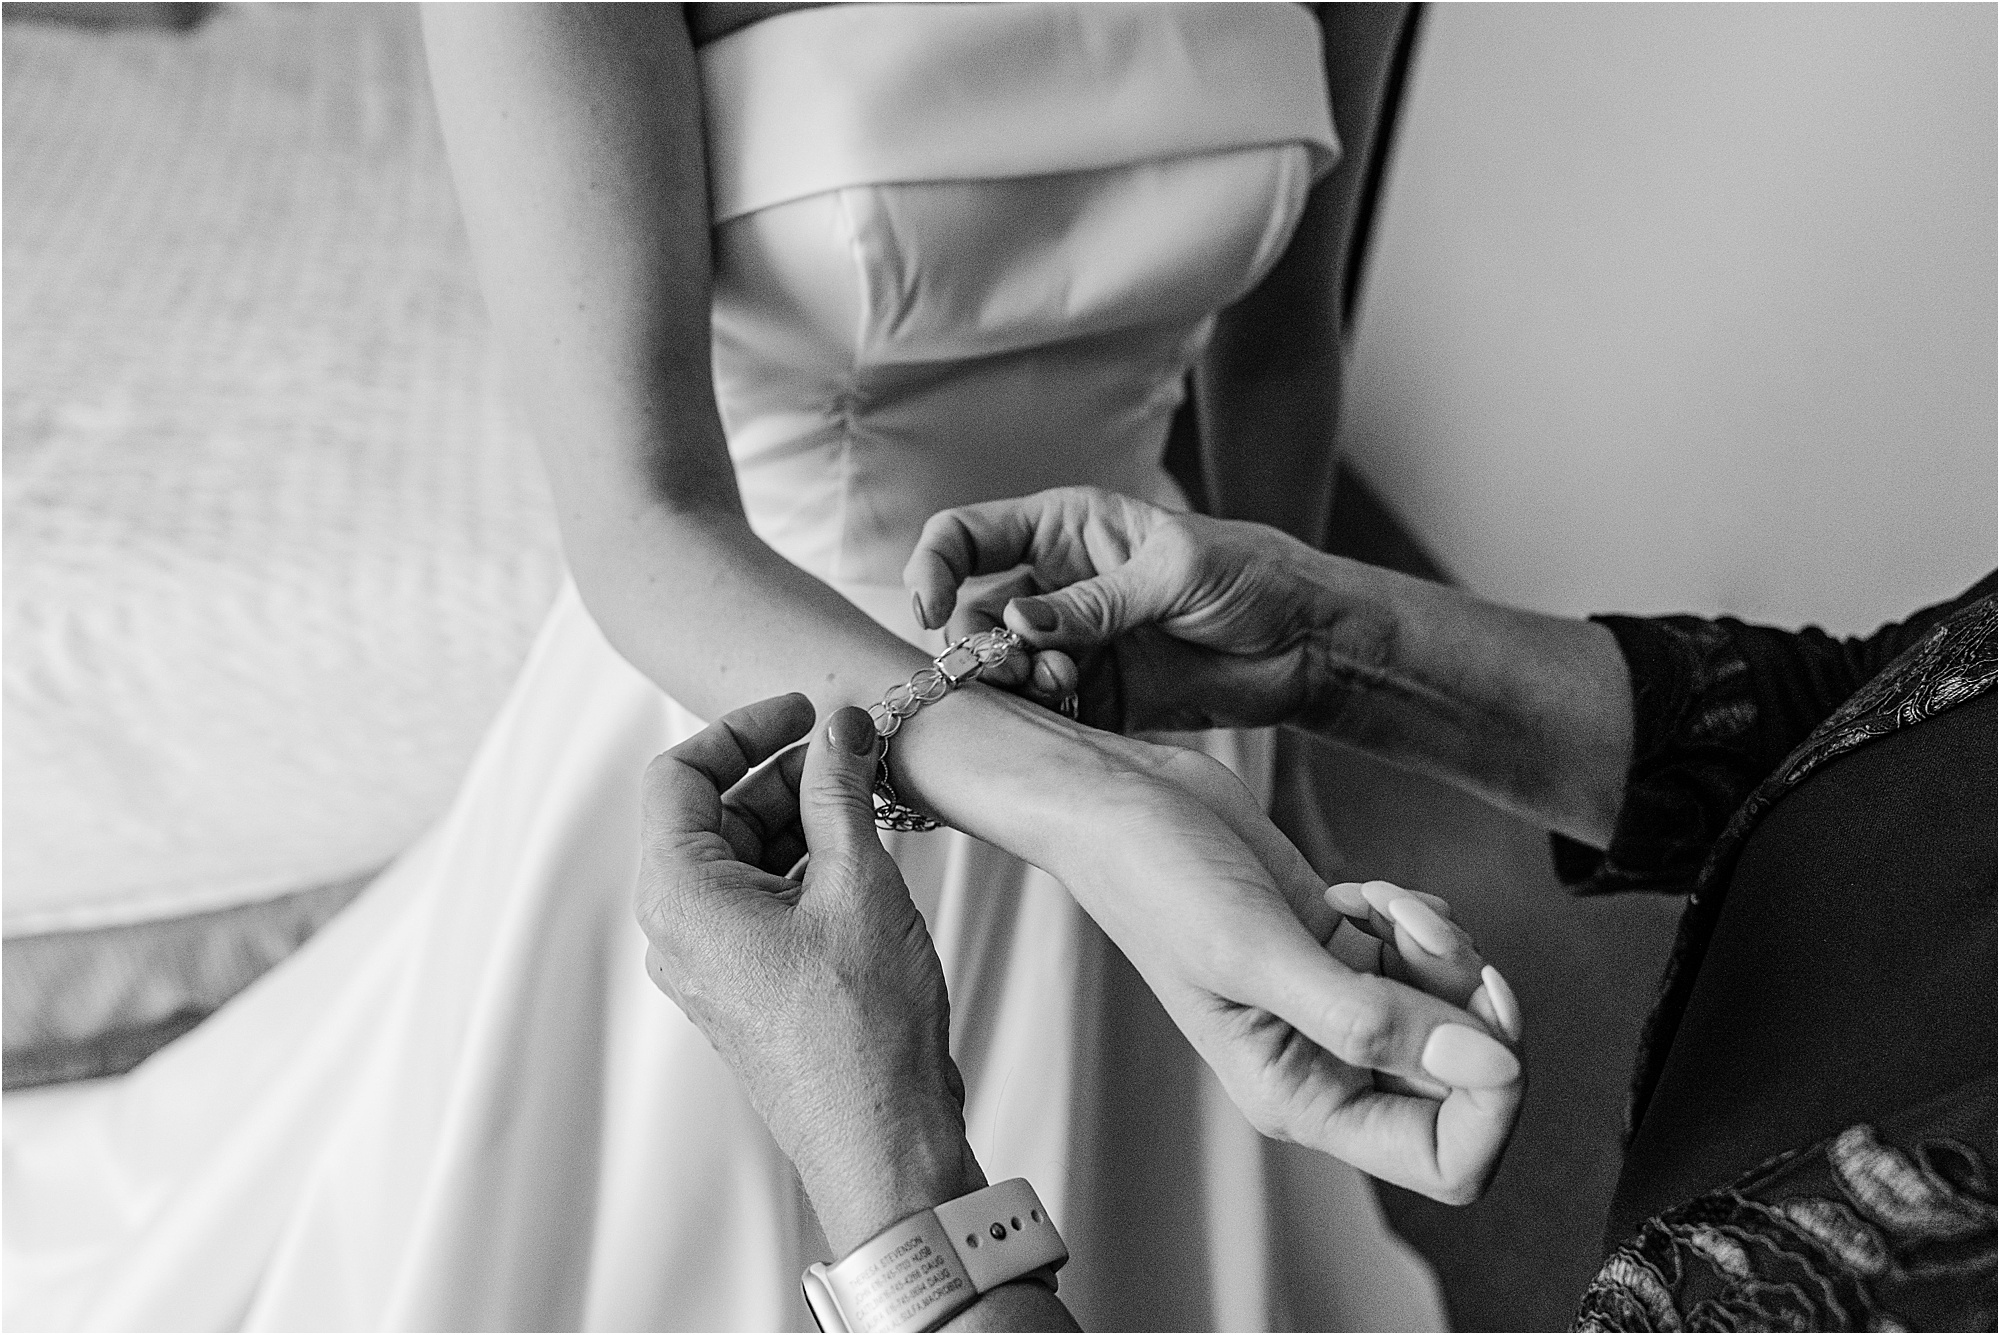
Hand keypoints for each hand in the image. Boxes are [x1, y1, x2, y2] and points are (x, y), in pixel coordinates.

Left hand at [634, 694, 983, 1254]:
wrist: (883, 1141)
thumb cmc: (862, 1030)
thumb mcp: (858, 884)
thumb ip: (840, 791)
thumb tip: (838, 727)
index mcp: (679, 896)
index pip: (678, 774)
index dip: (742, 728)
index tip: (803, 711)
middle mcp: (679, 928)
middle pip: (711, 813)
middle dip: (781, 772)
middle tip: (851, 751)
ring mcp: (712, 962)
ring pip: (741, 857)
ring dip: (800, 817)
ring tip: (869, 801)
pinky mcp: (748, 985)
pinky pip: (761, 900)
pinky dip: (805, 864)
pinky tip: (863, 855)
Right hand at [905, 486, 1634, 847]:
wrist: (1307, 643)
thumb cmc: (1250, 576)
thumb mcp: (1174, 571)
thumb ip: (1095, 601)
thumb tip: (1017, 621)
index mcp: (1064, 528)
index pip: (965, 535)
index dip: (933, 567)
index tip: (932, 611)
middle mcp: (1054, 585)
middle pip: (969, 613)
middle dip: (979, 643)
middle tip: (1018, 666)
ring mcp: (1069, 644)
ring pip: (999, 668)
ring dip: (1013, 682)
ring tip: (1061, 686)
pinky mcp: (1092, 697)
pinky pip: (1040, 711)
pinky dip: (1043, 716)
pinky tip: (1074, 708)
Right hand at [1042, 740, 1524, 1204]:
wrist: (1124, 804)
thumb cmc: (1157, 883)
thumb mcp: (1257, 955)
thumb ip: (1370, 1021)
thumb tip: (1488, 1064)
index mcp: (1302, 1098)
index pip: (1447, 1160)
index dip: (1491, 1101)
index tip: (1481, 1017)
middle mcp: (1328, 1064)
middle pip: (1465, 1076)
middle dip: (1464, 997)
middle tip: (1414, 933)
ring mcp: (1340, 1005)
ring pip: (1455, 1006)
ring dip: (1437, 943)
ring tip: (1372, 899)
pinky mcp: (1347, 950)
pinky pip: (1433, 954)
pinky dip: (1416, 915)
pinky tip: (1356, 890)